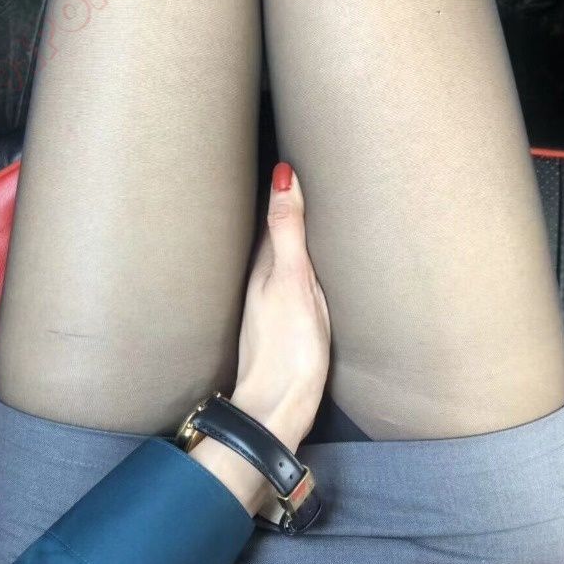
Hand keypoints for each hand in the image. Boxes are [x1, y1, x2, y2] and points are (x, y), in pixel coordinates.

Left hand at [190, 163, 329, 514]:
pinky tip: (302, 259)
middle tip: (293, 168)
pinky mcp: (281, 321)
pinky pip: (286, 276)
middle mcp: (260, 278)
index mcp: (263, 264)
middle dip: (279, 202)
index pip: (268, 211)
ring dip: (284, 228)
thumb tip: (282, 176)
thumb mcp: (293, 281)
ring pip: (276, 253)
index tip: (287, 154)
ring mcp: (269, 301)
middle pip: (269, 230)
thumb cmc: (288, 347)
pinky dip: (293, 257)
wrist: (277, 408)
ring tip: (297, 202)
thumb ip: (288, 231)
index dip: (278, 185)